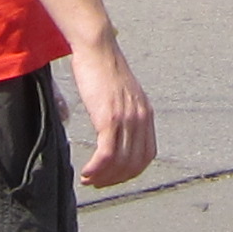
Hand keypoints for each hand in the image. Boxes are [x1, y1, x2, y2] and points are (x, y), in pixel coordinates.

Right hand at [66, 34, 157, 187]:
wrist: (97, 48)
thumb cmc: (103, 68)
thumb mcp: (122, 94)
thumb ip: (124, 112)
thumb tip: (113, 132)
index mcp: (146, 114)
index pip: (146, 156)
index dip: (130, 172)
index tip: (112, 177)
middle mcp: (140, 118)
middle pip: (134, 164)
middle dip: (114, 179)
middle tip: (96, 183)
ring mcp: (126, 118)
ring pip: (120, 163)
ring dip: (103, 177)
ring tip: (87, 180)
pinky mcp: (109, 118)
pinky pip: (107, 154)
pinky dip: (96, 169)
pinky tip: (86, 172)